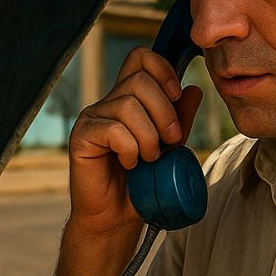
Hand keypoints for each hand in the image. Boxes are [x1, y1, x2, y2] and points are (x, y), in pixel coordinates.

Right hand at [67, 47, 202, 237]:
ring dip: (149, 135)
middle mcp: (108, 103)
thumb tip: (193, 89)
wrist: (117, 218)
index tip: (176, 94)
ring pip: (128, 105)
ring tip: (150, 158)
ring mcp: (93, 118)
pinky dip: (130, 148)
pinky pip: (112, 129)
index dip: (162, 68)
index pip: (140, 58)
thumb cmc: (143, 183)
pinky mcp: (82, 137)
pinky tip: (131, 164)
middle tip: (171, 141)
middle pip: (139, 79)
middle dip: (164, 111)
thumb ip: (180, 118)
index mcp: (129, 98)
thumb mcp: (170, 147)